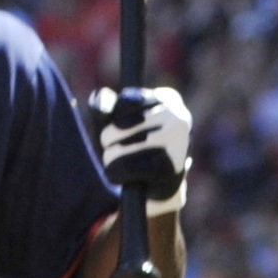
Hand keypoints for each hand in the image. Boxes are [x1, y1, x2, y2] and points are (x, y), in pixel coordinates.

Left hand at [86, 85, 190, 201]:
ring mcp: (179, 142)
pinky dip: (115, 174)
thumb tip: (98, 95)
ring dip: (110, 160)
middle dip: (108, 142)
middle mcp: (179, 116)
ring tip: (125, 162)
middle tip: (121, 149)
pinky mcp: (171, 167)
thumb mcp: (118, 122)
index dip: (112, 121)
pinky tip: (123, 176)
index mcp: (168, 98)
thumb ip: (106, 108)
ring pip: (116, 151)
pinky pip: (126, 169)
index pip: (123, 103)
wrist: (156, 182)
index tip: (123, 128)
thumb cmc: (133, 144)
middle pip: (115, 129)